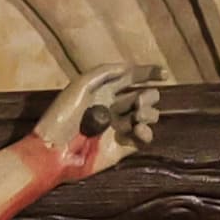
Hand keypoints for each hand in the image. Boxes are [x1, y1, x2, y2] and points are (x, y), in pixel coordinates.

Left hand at [34, 65, 164, 179]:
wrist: (54, 150)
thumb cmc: (62, 116)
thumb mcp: (80, 85)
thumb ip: (105, 72)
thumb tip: (128, 69)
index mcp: (104, 91)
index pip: (132, 78)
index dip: (149, 73)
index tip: (164, 74)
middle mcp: (113, 108)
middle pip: (145, 97)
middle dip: (148, 97)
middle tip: (137, 103)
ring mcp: (118, 128)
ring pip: (148, 117)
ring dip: (148, 113)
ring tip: (137, 117)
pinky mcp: (121, 148)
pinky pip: (144, 139)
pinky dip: (147, 133)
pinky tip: (139, 130)